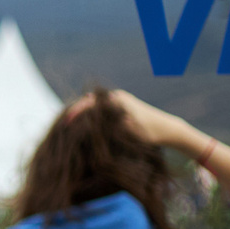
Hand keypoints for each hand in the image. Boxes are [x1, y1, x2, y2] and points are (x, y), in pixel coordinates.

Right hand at [67, 87, 190, 152]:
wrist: (167, 128)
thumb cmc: (150, 132)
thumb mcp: (129, 132)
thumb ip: (110, 128)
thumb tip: (90, 127)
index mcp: (117, 100)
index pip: (90, 102)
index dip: (76, 112)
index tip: (66, 122)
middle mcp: (116, 97)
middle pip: (88, 101)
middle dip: (75, 112)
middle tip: (62, 126)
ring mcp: (117, 100)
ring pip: (93, 106)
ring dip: (82, 115)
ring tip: (69, 127)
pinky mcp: (119, 107)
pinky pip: (99, 110)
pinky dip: (90, 117)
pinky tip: (82, 128)